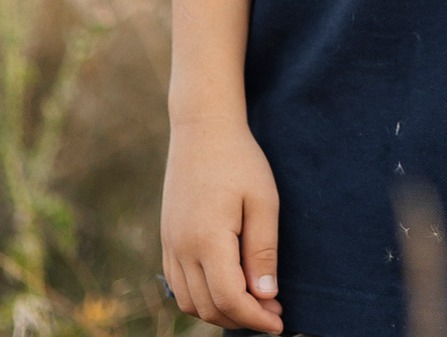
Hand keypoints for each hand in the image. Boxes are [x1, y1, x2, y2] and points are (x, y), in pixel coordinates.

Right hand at [161, 115, 285, 332]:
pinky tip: (229, 287)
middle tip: (274, 311)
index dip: (256, 318)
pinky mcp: (167, 240)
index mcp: (207, 239)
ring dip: (221, 311)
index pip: (230, 299)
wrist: (201, 129)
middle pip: (209, 307)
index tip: (280, 323)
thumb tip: (265, 295)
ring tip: (254, 302)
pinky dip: (202, 298)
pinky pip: (179, 285)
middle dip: (242, 318)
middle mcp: (181, 248)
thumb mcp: (263, 201)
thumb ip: (262, 251)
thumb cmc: (239, 160)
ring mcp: (169, 245)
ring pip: (190, 302)